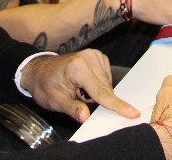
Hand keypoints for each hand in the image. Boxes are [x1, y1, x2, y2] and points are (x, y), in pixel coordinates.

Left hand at [19, 50, 137, 122]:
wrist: (39, 70)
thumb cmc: (44, 85)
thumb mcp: (54, 101)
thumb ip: (71, 108)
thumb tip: (85, 117)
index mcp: (77, 68)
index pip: (101, 92)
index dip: (116, 105)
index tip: (132, 113)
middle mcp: (89, 57)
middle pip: (105, 88)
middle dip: (96, 100)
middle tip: (77, 98)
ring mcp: (95, 55)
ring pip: (107, 84)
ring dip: (97, 93)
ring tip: (78, 91)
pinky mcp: (98, 56)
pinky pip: (106, 78)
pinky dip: (98, 86)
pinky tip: (84, 85)